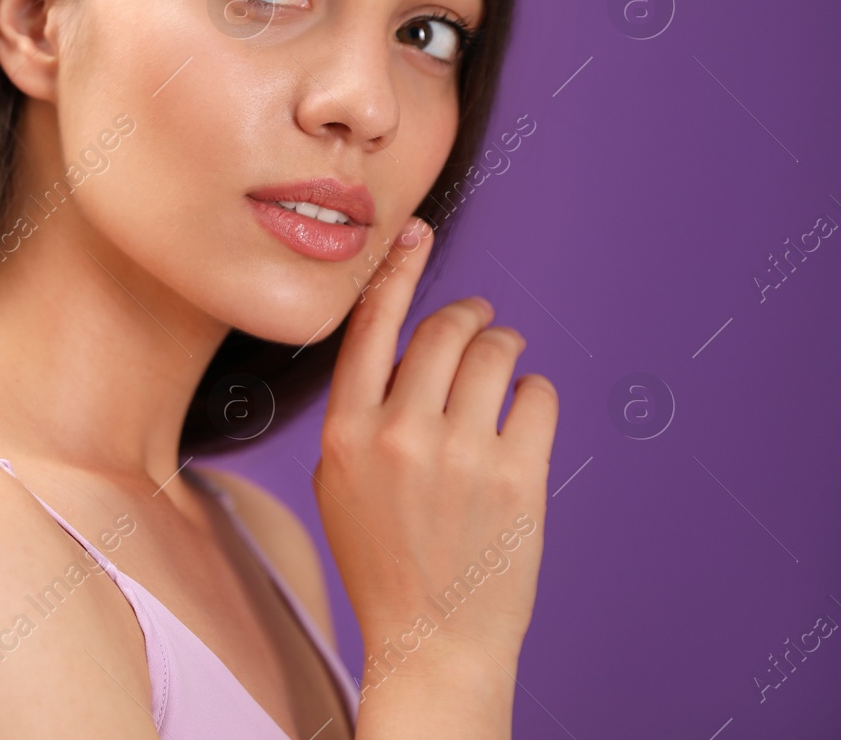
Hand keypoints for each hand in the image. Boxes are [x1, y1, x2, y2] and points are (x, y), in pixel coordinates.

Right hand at [313, 217, 558, 680]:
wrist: (432, 639)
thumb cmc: (383, 560)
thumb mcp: (337, 483)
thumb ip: (359, 414)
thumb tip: (402, 345)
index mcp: (345, 433)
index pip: (371, 325)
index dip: (397, 270)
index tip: (416, 233)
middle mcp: (399, 435)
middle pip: (442, 330)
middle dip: (468, 316)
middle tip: (479, 321)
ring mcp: (460, 455)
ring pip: (495, 353)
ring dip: (505, 345)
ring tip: (506, 361)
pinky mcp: (517, 477)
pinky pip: (536, 396)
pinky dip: (534, 391)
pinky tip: (524, 408)